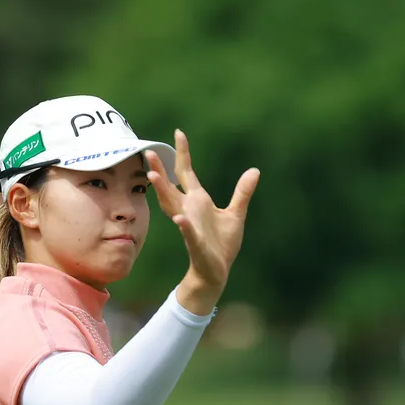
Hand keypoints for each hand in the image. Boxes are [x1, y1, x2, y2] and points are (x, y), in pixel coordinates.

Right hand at [145, 129, 259, 292]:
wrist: (217, 271)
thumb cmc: (222, 243)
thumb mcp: (236, 213)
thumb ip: (243, 192)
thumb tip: (254, 170)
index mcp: (198, 200)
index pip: (187, 173)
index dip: (182, 153)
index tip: (178, 133)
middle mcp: (189, 209)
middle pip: (171, 185)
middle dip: (160, 169)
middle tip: (150, 151)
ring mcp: (190, 225)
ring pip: (172, 206)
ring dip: (163, 191)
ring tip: (152, 176)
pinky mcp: (195, 243)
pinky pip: (188, 233)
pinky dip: (185, 226)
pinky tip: (180, 219)